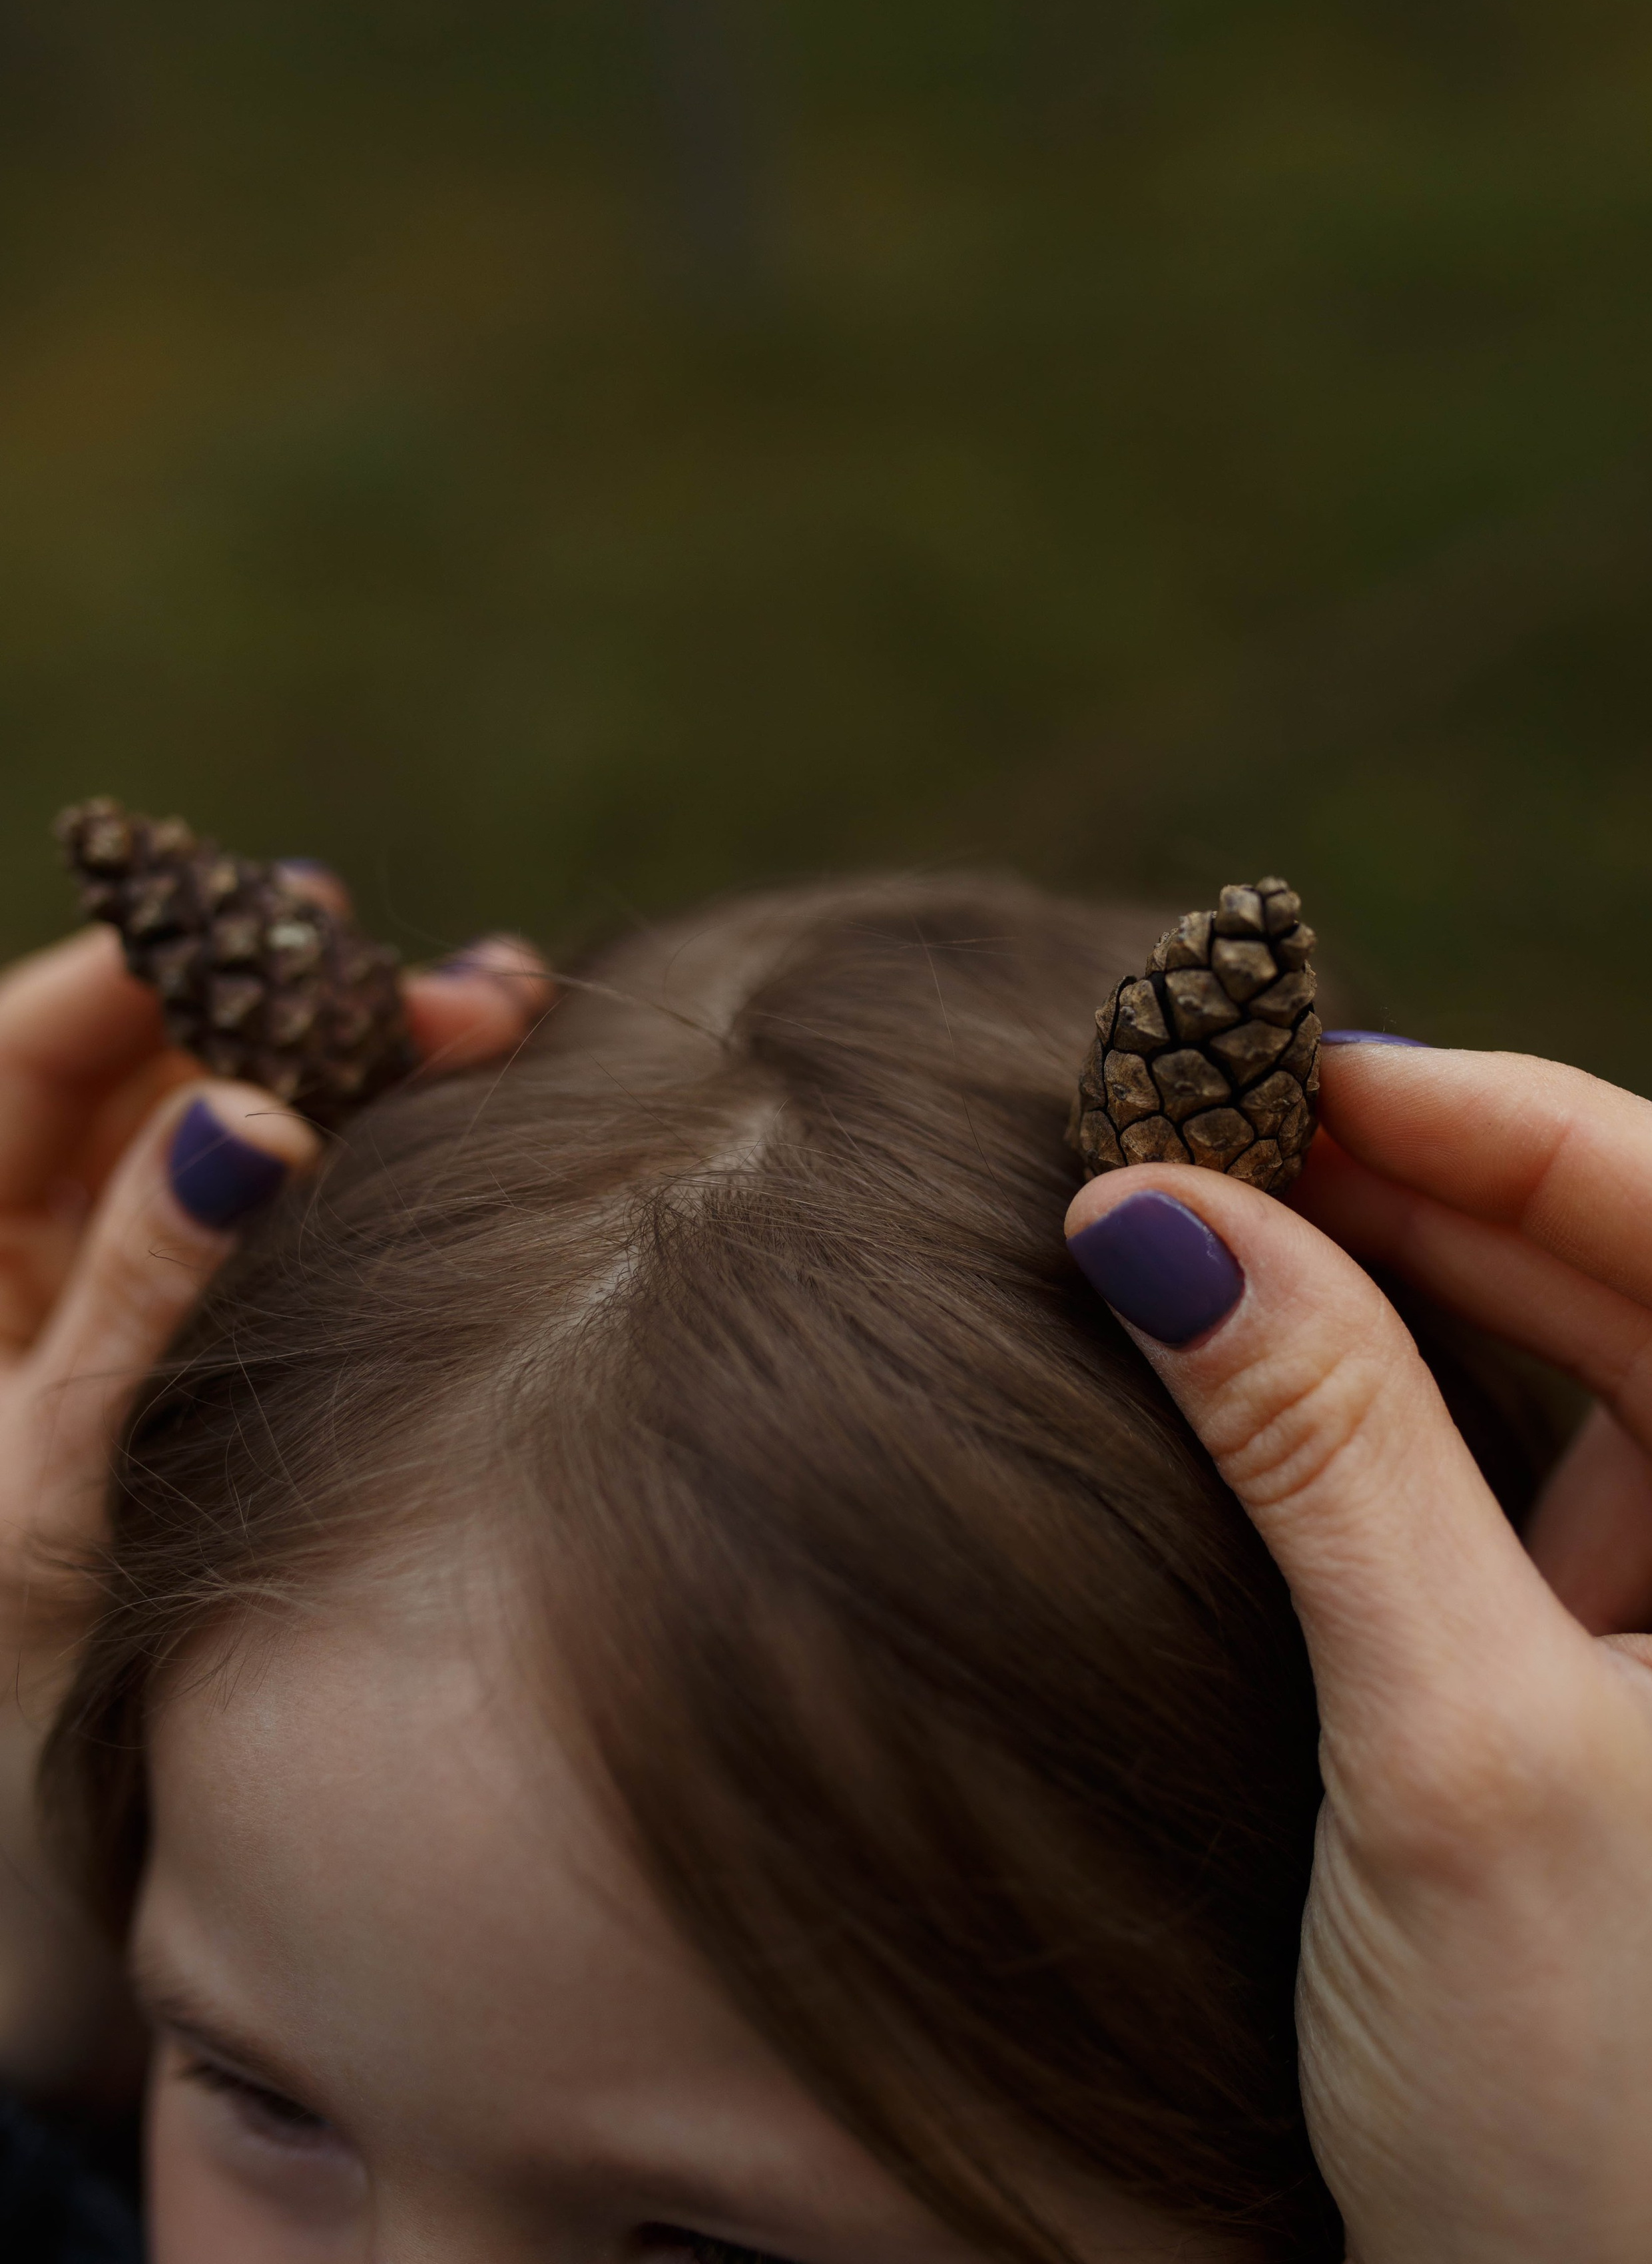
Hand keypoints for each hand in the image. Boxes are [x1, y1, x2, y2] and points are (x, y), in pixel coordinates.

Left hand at [0, 909, 553, 2093]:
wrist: (46, 1839)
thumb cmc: (17, 1661)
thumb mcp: (62, 1472)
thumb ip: (145, 1293)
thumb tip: (243, 1118)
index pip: (17, 1059)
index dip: (140, 973)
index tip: (272, 920)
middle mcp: (13, 1255)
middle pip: (146, 1072)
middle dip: (285, 1009)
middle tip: (434, 980)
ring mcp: (106, 1288)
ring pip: (225, 1126)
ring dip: (350, 1067)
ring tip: (495, 1011)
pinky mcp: (189, 1334)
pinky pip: (266, 1208)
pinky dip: (362, 1150)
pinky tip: (469, 1096)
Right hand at [1065, 1044, 1651, 2263]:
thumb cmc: (1599, 2127)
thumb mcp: (1453, 1760)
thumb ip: (1323, 1462)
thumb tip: (1155, 1219)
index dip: (1513, 1125)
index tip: (1301, 1066)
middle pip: (1642, 1278)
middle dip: (1430, 1191)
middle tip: (1212, 1123)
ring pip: (1582, 1364)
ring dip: (1403, 1285)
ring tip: (1220, 1217)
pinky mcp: (1646, 1667)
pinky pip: (1536, 1472)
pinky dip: (1404, 1406)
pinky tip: (1274, 1365)